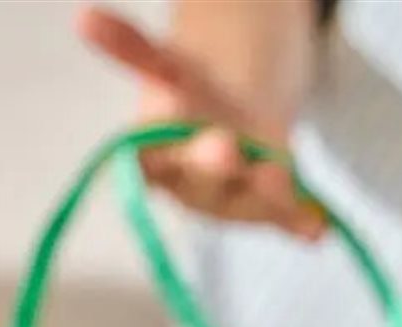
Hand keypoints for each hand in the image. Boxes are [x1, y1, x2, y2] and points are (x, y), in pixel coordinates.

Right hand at [76, 6, 325, 239]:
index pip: (148, 162)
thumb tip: (83, 18)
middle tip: (225, 147)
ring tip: (282, 176)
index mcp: (156, 154)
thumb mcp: (165, 66)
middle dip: (213, 166)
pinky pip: (287, 217)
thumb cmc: (193, 97)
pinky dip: (302, 223)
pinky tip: (319, 230)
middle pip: (201, 181)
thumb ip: (131, 50)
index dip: (155, 157)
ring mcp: (233, 201)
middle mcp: (192, 185)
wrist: (235, 122)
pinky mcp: (271, 209)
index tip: (156, 145)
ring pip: (249, 199)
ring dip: (266, 191)